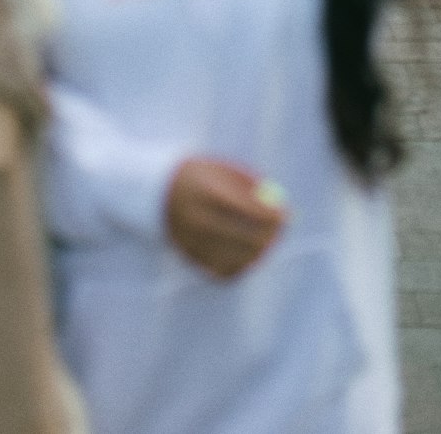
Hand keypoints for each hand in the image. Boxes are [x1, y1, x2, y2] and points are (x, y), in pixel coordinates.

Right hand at [164, 158, 287, 279]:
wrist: (154, 192)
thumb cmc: (198, 177)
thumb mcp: (220, 169)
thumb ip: (248, 184)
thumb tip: (279, 201)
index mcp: (207, 192)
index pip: (248, 210)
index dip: (271, 215)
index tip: (286, 214)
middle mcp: (198, 219)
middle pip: (245, 238)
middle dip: (269, 237)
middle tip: (279, 233)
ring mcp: (193, 242)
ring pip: (237, 259)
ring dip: (258, 253)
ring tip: (266, 242)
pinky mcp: (190, 258)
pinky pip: (223, 271)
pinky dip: (239, 265)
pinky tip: (247, 254)